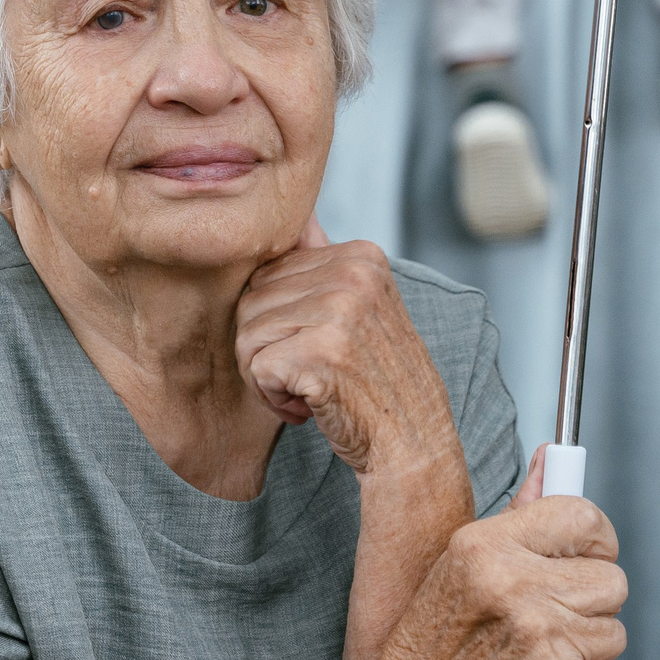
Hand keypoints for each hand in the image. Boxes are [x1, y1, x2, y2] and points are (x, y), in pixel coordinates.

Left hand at [235, 224, 459, 474]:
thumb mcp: (359, 309)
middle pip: (251, 302)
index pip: (267, 275)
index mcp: (361, 255)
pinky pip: (255, 368)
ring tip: (313, 388)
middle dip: (267, 349)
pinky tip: (311, 405)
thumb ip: (323, 263)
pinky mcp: (321, 352)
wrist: (413, 444)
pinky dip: (273, 398)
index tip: (319, 348)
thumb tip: (297, 216)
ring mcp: (339, 312)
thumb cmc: (375, 381)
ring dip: (268, 377)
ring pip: (246, 335)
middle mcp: (353, 275)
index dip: (279, 322)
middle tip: (313, 374)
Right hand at [369, 493, 627, 659]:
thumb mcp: (459, 561)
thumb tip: (557, 459)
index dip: (595, 540)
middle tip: (552, 611)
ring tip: (538, 647)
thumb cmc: (431, 639)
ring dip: (586, 643)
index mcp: (485, 548)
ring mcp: (539, 639)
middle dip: (591, 599)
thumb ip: (519, 513)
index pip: (585, 518)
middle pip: (613, 580)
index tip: (584, 554)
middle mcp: (514, 588)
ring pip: (615, 631)